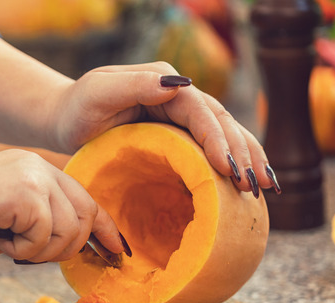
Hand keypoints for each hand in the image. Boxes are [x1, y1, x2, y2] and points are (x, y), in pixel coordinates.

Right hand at [0, 149, 122, 261]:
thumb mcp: (10, 220)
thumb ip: (40, 226)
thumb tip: (71, 248)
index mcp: (37, 171)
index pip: (86, 198)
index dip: (104, 228)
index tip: (116, 250)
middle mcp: (40, 167)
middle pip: (85, 215)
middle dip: (69, 247)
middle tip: (33, 254)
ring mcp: (35, 177)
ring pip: (68, 231)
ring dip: (39, 251)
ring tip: (8, 243)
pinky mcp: (27, 193)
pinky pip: (44, 236)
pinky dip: (22, 249)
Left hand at [49, 62, 280, 196]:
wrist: (67, 118)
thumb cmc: (77, 108)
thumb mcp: (98, 94)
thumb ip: (131, 85)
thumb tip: (174, 86)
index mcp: (164, 82)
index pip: (200, 110)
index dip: (218, 138)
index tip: (228, 168)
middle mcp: (179, 95)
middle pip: (222, 122)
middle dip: (243, 153)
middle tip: (256, 185)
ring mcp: (182, 114)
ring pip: (226, 133)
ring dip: (249, 158)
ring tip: (267, 187)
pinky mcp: (180, 134)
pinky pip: (213, 147)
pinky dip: (235, 162)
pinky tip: (252, 183)